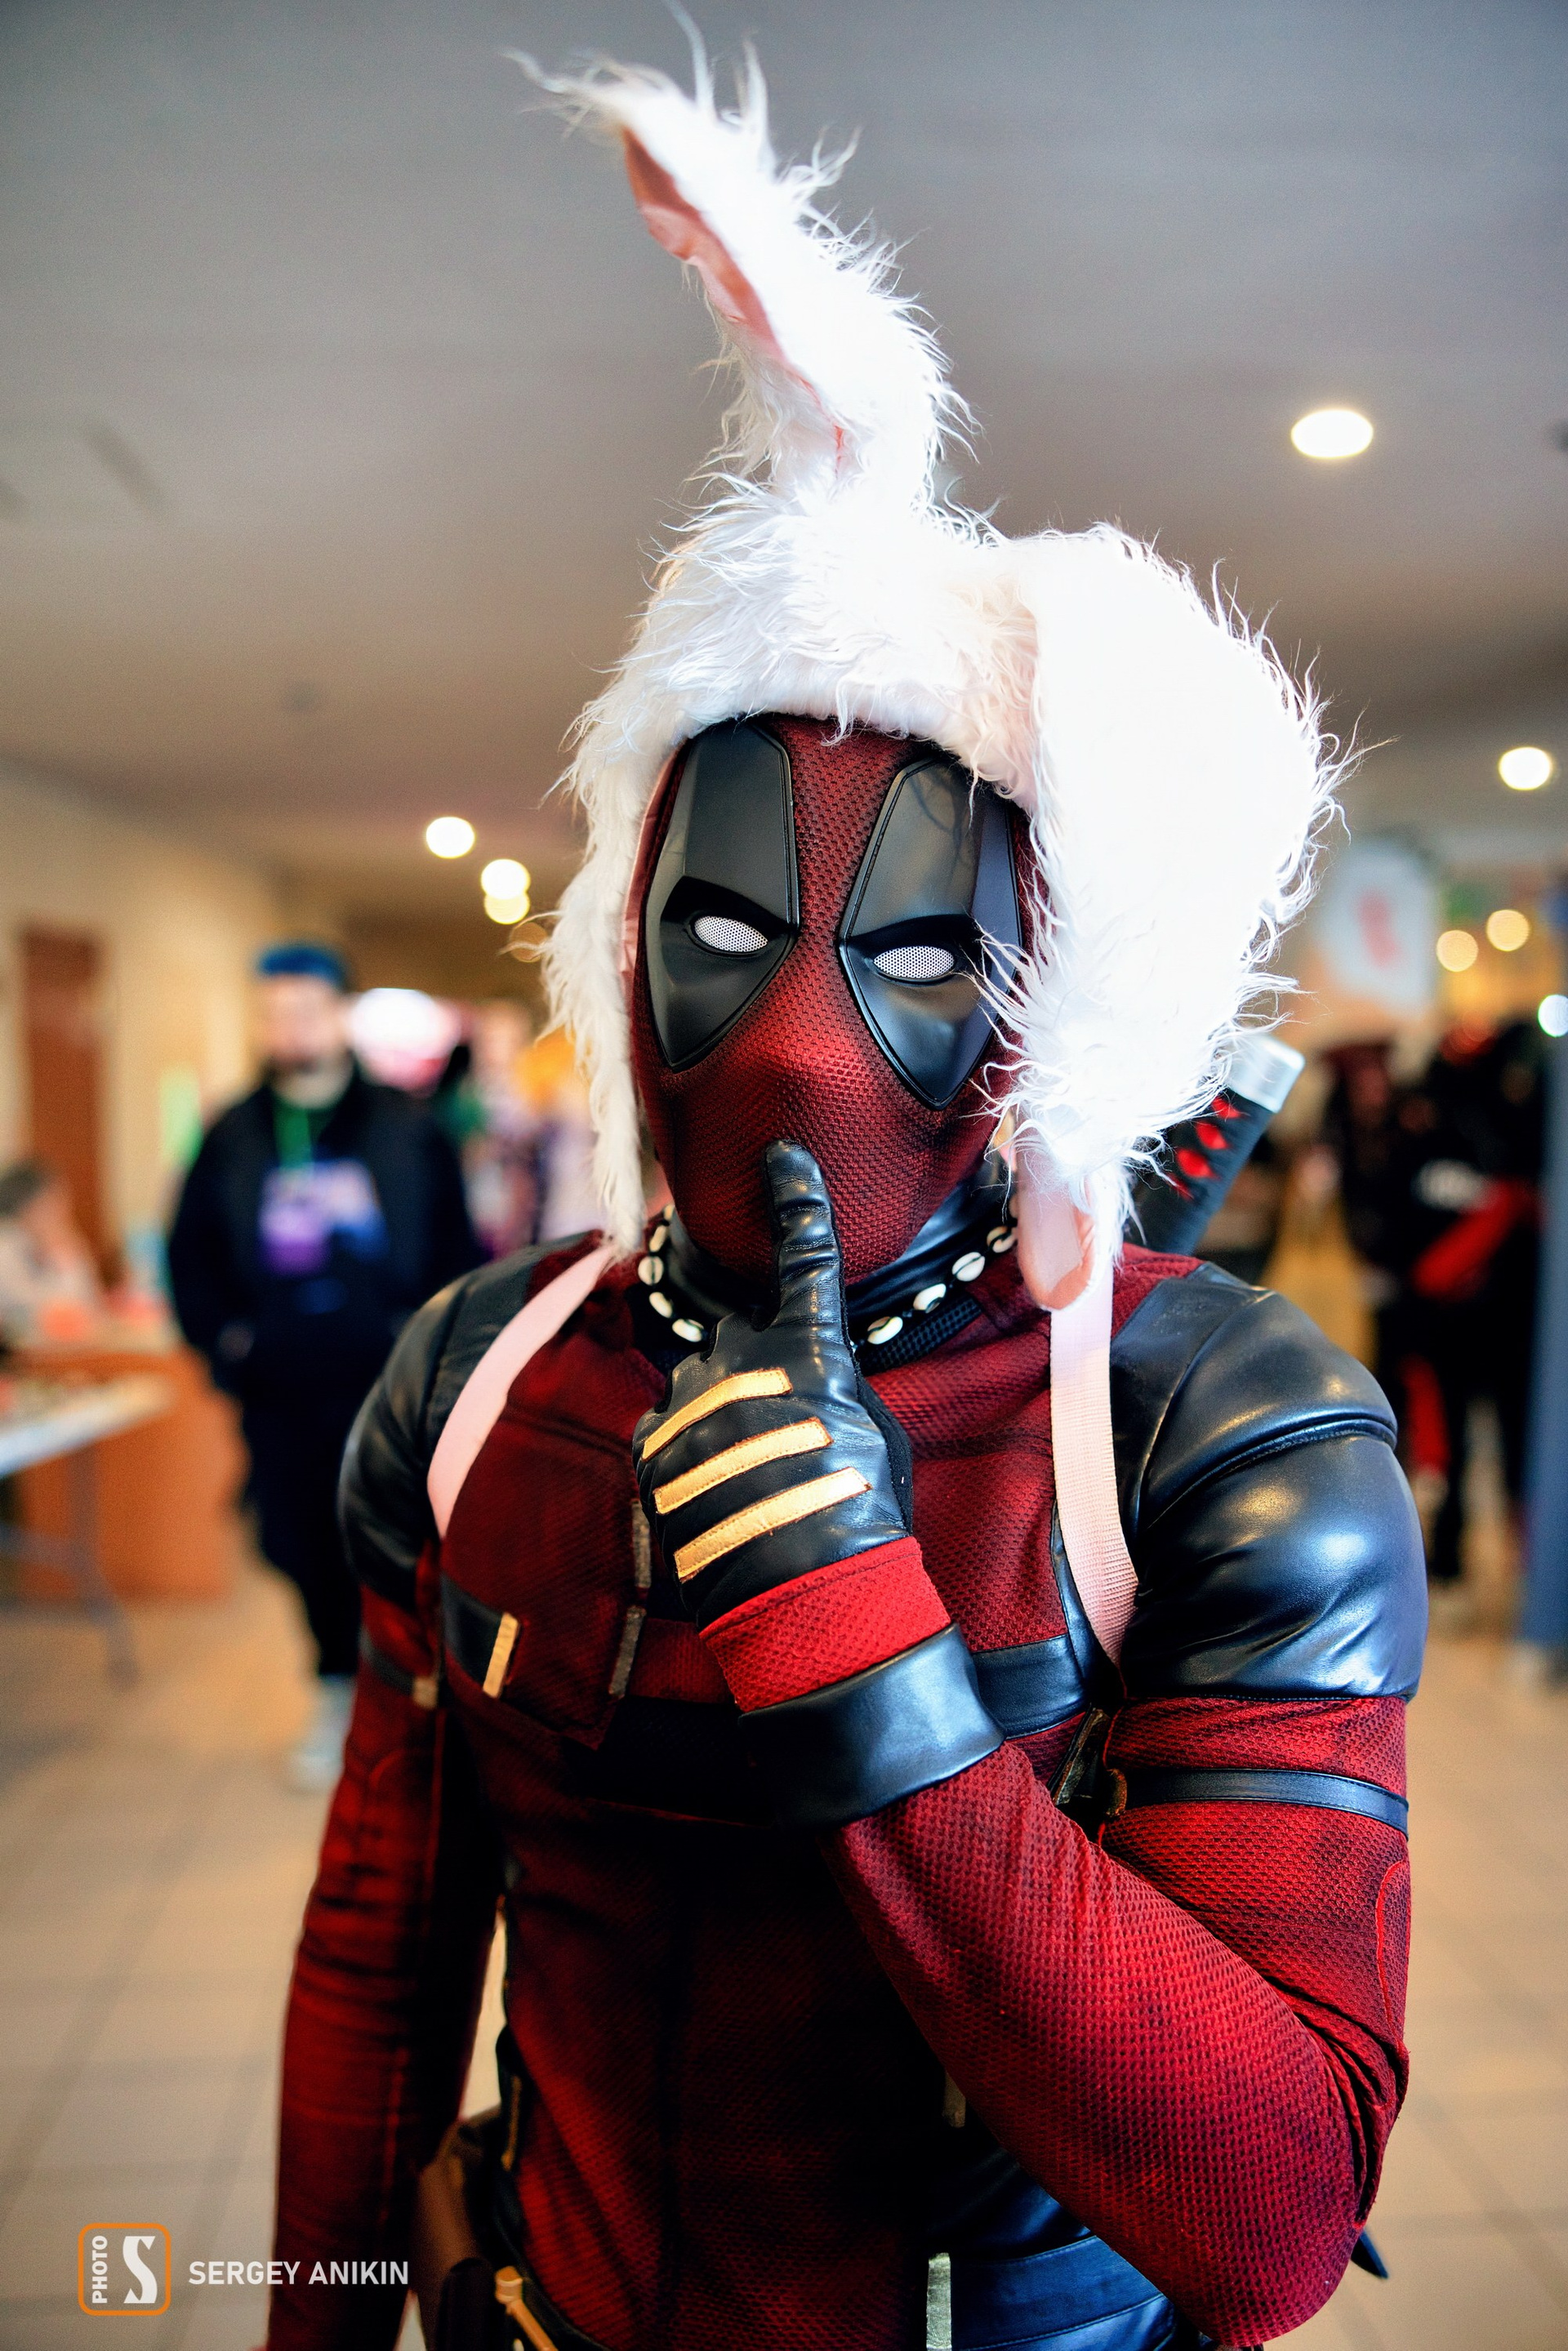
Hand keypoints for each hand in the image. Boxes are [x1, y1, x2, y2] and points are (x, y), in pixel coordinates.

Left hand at [633, 1142, 912, 1627]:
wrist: (808, 1591)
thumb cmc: (865, 1512)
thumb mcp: (874, 1435)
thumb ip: (832, 1388)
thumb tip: (809, 1387)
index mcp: (808, 1345)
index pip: (806, 1252)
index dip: (796, 1197)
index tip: (779, 1154)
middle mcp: (741, 1355)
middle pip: (741, 1341)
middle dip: (758, 1379)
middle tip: (788, 1445)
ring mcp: (688, 1399)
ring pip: (700, 1388)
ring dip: (721, 1422)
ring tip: (753, 1487)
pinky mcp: (650, 1447)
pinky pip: (666, 1433)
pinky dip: (687, 1459)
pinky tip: (718, 1501)